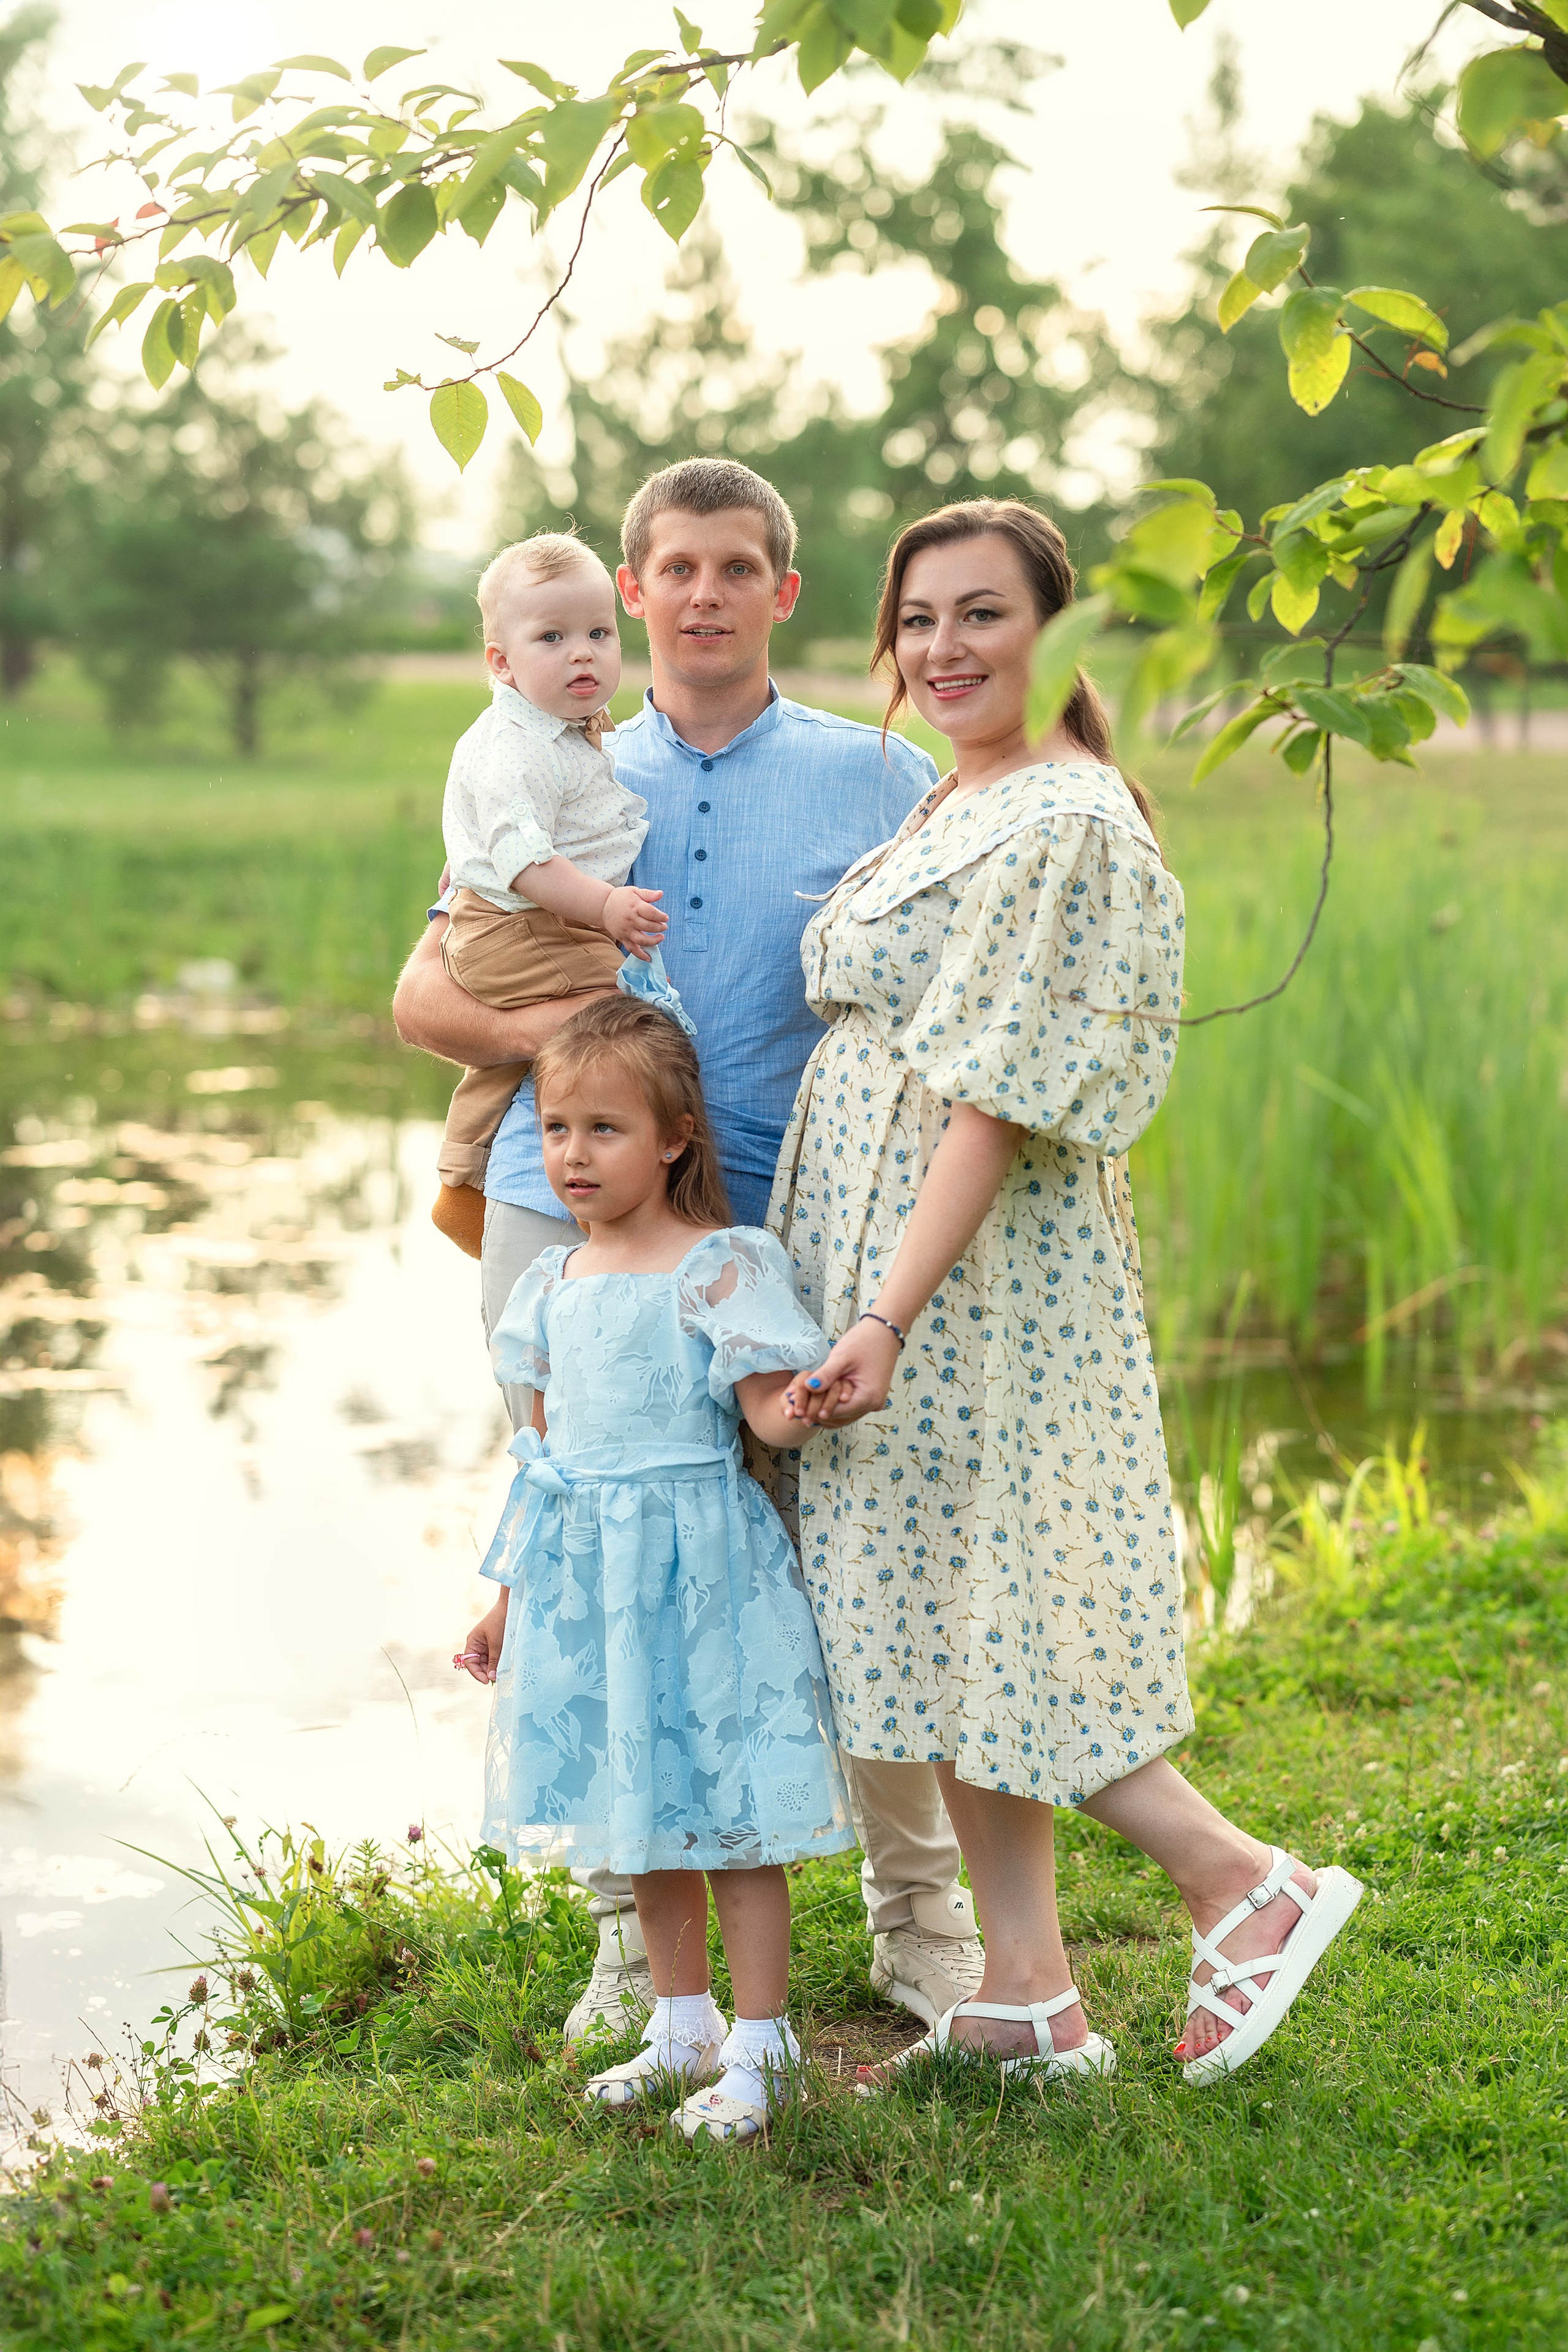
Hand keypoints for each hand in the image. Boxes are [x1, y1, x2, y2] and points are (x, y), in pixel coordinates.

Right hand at [454, 1595, 507, 1683]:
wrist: (511, 1606)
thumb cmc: (501, 1622)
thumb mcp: (497, 1643)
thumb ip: (494, 1661)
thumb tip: (492, 1678)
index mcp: (473, 1642)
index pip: (470, 1662)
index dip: (476, 1673)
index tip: (487, 1681)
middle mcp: (477, 1644)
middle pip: (479, 1664)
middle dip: (487, 1671)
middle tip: (498, 1678)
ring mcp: (486, 1644)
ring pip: (488, 1662)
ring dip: (494, 1668)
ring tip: (503, 1672)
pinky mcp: (495, 1644)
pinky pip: (495, 1657)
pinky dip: (499, 1662)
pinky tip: (505, 1665)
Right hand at [602, 884, 666, 959]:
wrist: (603, 906)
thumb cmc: (621, 898)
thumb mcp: (634, 891)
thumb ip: (648, 894)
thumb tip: (661, 894)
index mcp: (634, 906)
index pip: (651, 913)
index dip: (661, 916)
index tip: (665, 917)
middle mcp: (630, 920)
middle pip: (648, 926)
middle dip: (659, 927)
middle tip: (663, 926)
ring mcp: (626, 930)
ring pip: (641, 940)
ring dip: (653, 941)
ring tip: (661, 937)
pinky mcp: (623, 938)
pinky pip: (632, 949)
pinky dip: (640, 955)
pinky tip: (648, 957)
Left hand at [784, 1318, 900, 1426]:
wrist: (884, 1332)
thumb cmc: (864, 1341)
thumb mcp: (842, 1357)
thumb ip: (826, 1375)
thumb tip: (808, 1388)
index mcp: (868, 1397)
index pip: (834, 1413)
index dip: (813, 1411)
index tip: (794, 1408)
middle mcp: (873, 1405)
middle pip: (838, 1418)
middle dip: (816, 1413)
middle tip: (794, 1408)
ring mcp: (873, 1402)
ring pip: (843, 1416)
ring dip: (824, 1410)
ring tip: (803, 1403)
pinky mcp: (871, 1397)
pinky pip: (849, 1408)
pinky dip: (834, 1405)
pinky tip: (819, 1399)